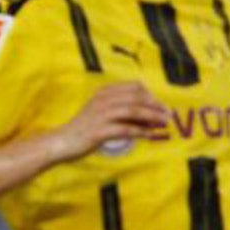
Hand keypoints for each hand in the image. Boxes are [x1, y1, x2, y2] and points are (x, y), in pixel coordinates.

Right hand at [52, 81, 169, 160]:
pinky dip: (141, 131)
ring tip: (163, 123)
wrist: (61, 142)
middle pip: (136, 97)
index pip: (134, 87)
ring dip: (151, 117)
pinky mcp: (99, 131)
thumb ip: (120, 111)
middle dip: (155, 105)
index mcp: (104, 93)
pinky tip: (150, 135)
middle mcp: (103, 100)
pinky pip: (125, 129)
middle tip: (168, 114)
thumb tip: (147, 117)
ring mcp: (101, 115)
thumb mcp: (100, 113)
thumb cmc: (82, 129)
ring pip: (133, 111)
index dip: (150, 95)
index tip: (160, 105)